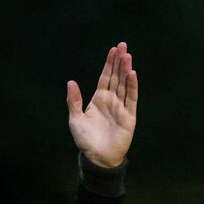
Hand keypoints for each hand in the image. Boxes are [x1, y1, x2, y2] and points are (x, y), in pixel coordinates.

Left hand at [67, 42, 137, 167]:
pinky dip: (132, 86)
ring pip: (124, 84)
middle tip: (123, 45)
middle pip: (116, 77)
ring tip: (127, 56)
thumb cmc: (85, 140)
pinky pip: (131, 98)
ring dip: (126, 70)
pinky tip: (132, 74)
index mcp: (99, 99)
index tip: (112, 49)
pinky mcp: (129, 116)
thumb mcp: (75, 119)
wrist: (97, 157)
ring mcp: (121, 107)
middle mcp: (111, 100)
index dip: (109, 64)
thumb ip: (74, 101)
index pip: (105, 77)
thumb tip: (70, 82)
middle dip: (119, 62)